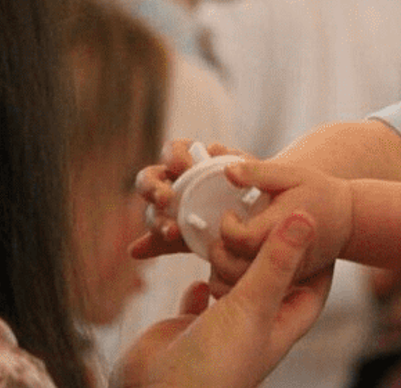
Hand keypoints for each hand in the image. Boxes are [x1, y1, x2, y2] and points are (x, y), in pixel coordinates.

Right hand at [111, 211, 330, 387]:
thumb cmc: (216, 365)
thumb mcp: (253, 306)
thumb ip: (277, 262)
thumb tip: (308, 217)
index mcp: (283, 323)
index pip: (313, 283)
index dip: (317, 254)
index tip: (316, 219)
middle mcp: (256, 326)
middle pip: (272, 280)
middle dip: (270, 251)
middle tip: (269, 215)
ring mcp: (222, 328)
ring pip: (234, 286)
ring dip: (230, 263)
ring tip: (233, 232)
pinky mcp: (188, 330)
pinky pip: (199, 301)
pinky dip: (199, 286)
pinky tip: (198, 276)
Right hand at [131, 140, 254, 258]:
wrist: (262, 213)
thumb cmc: (255, 185)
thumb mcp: (253, 173)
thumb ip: (243, 165)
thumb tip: (220, 156)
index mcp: (190, 160)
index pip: (172, 150)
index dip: (173, 156)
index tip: (184, 167)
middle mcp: (174, 182)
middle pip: (149, 179)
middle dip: (153, 189)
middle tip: (166, 199)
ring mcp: (171, 208)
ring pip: (152, 211)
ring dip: (156, 221)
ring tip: (171, 231)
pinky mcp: (174, 232)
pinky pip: (157, 240)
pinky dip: (149, 245)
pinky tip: (138, 250)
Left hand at [207, 160, 352, 297]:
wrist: (349, 219)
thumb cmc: (320, 193)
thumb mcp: (292, 174)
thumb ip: (258, 172)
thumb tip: (228, 171)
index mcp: (282, 228)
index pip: (241, 238)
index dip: (227, 226)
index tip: (231, 213)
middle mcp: (285, 258)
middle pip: (235, 267)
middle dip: (221, 250)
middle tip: (224, 234)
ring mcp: (287, 275)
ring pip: (242, 286)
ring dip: (225, 268)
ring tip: (228, 247)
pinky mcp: (286, 284)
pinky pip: (254, 293)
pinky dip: (239, 282)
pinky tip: (237, 261)